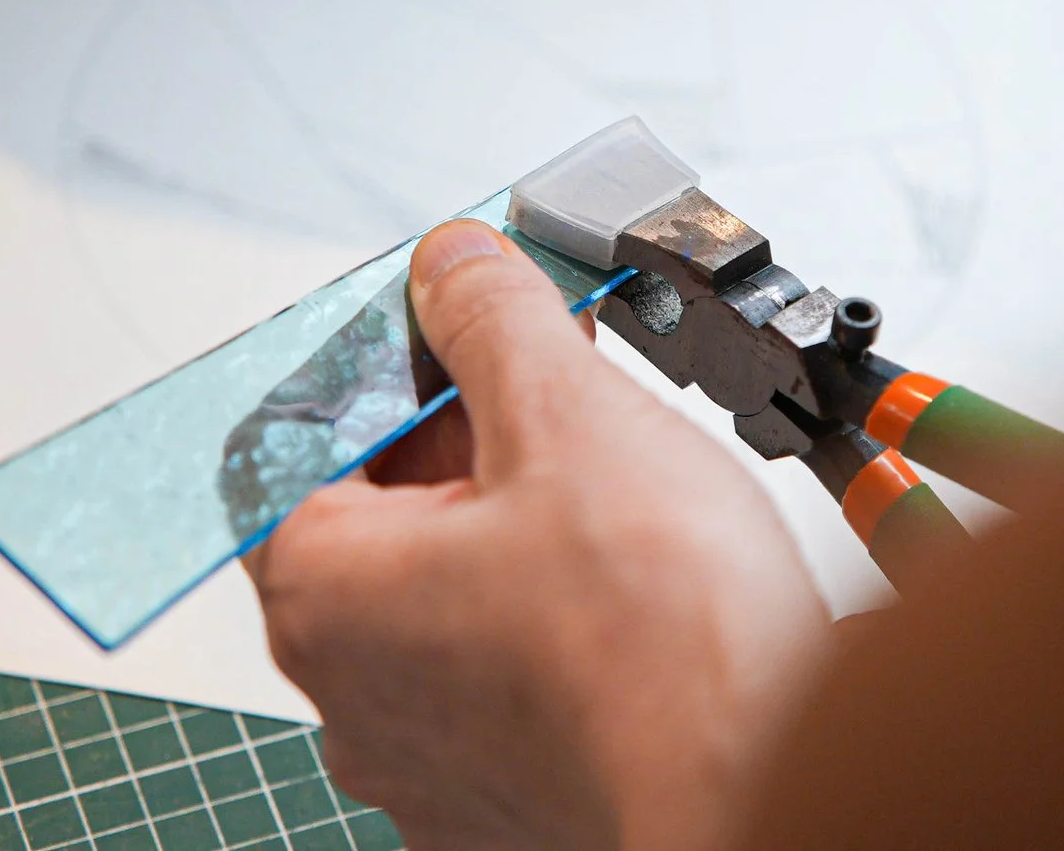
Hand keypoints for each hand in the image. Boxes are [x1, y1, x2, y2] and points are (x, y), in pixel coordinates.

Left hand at [247, 221, 828, 850]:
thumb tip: (454, 267)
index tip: (457, 330)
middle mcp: (350, 692)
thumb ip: (491, 318)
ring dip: (516, 530)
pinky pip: (504, 674)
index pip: (301, 436)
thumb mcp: (569, 415)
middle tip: (556, 391)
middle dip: (466, 439)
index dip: (384, 365)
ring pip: (448, 598)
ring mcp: (426, 758)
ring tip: (612, 493)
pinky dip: (554, 618)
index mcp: (323, 593)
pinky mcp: (505, 796)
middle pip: (378, 516)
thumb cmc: (663, 642)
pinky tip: (628, 585)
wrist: (762, 788)